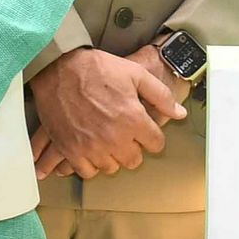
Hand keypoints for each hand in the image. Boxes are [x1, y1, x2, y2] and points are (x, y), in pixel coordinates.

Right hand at [28, 46, 185, 180]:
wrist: (59, 67)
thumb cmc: (97, 69)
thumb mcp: (136, 74)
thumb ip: (161, 95)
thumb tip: (179, 113)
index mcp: (133, 119)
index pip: (156, 144)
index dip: (152, 136)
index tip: (145, 131)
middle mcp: (114, 138)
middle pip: (134, 160)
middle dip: (134, 148)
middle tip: (126, 135)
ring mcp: (91, 146)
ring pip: (111, 167)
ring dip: (112, 157)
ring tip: (108, 141)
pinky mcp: (70, 150)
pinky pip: (87, 171)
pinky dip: (90, 164)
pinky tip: (91, 150)